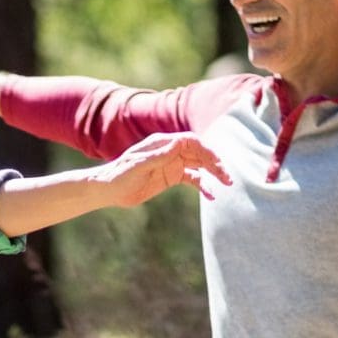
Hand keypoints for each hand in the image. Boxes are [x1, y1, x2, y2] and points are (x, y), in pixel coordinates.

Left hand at [93, 131, 230, 206]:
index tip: (215, 162)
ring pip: (199, 166)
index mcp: (163, 143)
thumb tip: (179, 144)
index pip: (190, 141)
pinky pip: (193, 180)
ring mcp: (173, 164)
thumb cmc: (120, 174)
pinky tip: (211, 196)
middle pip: (199, 153)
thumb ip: (159, 155)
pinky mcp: (172, 177)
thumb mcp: (138, 165)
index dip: (205, 149)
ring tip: (227, 184)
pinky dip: (203, 186)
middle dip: (215, 163)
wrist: (109, 189)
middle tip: (227, 177)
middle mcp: (171, 151)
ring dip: (213, 174)